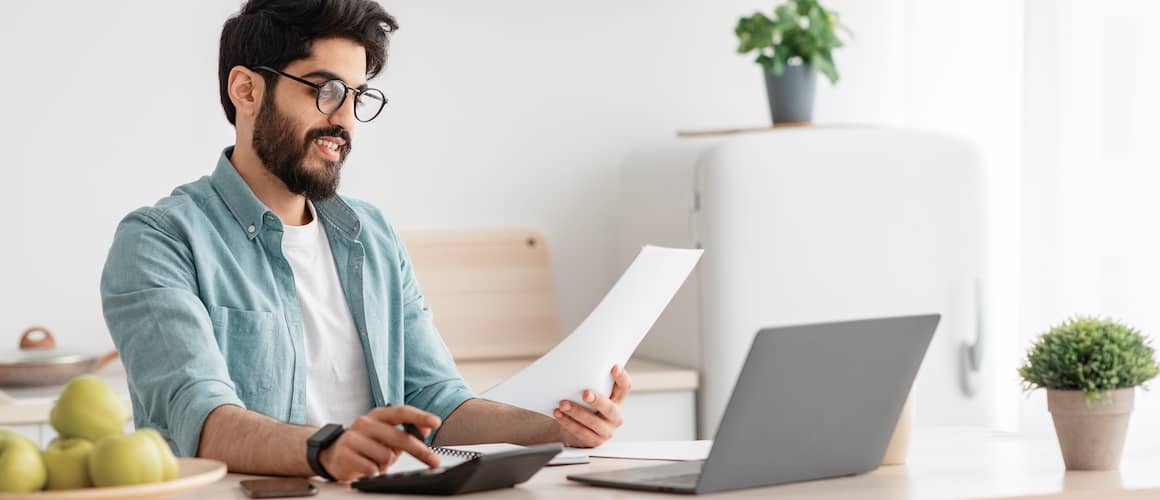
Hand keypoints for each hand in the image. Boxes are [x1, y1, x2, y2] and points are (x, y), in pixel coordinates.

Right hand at [317, 405, 441, 481]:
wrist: (333, 454)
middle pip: (398, 436)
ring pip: (386, 456)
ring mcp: (353, 438)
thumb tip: (427, 427)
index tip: (436, 422)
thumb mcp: (388, 436)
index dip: (420, 416)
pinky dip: (375, 472)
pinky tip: (367, 467)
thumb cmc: (366, 445)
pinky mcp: (345, 454)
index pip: (401, 412)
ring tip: (378, 462)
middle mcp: (365, 422)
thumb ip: (407, 430)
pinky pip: (372, 468)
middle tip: (434, 461)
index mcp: (378, 415)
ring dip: (387, 464)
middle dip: (419, 450)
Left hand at [553, 364, 631, 447]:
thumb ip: (589, 381)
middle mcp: (615, 416)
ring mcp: (607, 430)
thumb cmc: (583, 404)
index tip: (614, 367)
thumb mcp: (590, 392)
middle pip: (610, 408)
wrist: (573, 426)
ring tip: (563, 403)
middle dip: (597, 400)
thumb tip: (573, 364)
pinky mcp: (595, 441)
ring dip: (577, 412)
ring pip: (593, 422)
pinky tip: (559, 414)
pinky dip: (568, 423)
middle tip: (585, 393)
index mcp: (617, 399)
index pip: (625, 387)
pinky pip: (581, 432)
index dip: (621, 377)